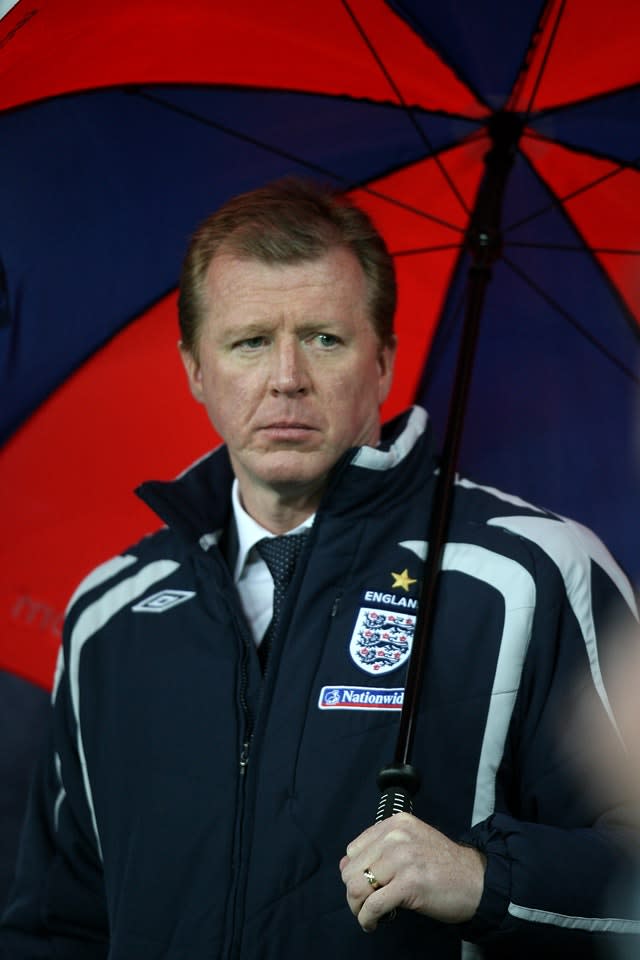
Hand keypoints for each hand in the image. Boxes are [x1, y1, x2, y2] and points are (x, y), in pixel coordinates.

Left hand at [339, 812, 485, 931]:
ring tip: (368, 916)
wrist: (477, 881)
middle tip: (365, 907)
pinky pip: (373, 905)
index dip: (355, 873)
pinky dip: (367, 919)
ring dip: (358, 909)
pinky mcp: (409, 884)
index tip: (366, 887)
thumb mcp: (410, 845)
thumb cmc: (444, 866)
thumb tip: (344, 866)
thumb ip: (378, 850)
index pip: (353, 850)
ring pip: (357, 888)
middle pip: (351, 870)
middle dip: (354, 894)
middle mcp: (396, 836)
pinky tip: (373, 924)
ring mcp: (403, 859)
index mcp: (395, 824)